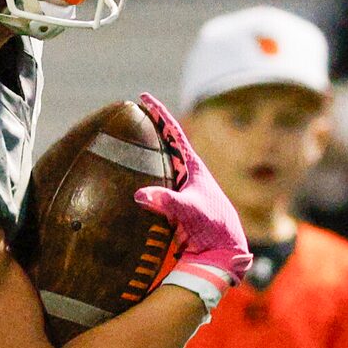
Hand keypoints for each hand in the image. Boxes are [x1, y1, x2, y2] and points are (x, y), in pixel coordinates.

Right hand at [132, 94, 251, 292]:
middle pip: (163, 145)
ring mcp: (179, 189)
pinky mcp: (173, 206)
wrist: (223, 251)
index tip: (143, 96)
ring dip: (143, 155)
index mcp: (192, 166)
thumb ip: (167, 202)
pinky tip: (126, 182)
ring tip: (124, 144)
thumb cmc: (213, 226)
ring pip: (157, 166)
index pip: (173, 132)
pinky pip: (153, 187)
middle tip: (130, 116)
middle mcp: (185, 174)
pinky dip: (140, 181)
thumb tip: (140, 195)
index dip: (158, 113)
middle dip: (148, 130)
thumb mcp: (190, 211)